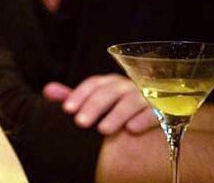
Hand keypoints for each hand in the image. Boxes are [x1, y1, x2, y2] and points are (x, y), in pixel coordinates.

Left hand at [42, 74, 157, 134]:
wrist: (165, 111)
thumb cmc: (123, 107)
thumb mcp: (100, 101)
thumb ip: (76, 97)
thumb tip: (47, 91)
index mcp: (110, 83)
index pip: (93, 84)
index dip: (79, 95)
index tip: (66, 109)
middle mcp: (126, 86)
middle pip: (108, 92)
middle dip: (93, 107)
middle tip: (80, 123)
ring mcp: (146, 95)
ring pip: (130, 101)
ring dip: (116, 114)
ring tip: (103, 130)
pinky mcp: (165, 107)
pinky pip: (154, 111)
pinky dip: (143, 119)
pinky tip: (132, 129)